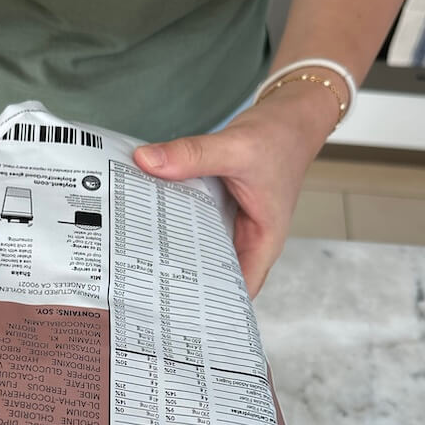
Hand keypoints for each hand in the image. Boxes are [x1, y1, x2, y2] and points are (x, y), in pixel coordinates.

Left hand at [133, 86, 334, 296]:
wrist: (290, 116)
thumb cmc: (280, 139)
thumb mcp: (236, 148)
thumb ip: (192, 155)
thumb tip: (147, 161)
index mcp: (262, 242)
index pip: (236, 290)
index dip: (210, 305)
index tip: (174, 308)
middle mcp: (245, 240)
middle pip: (211, 274)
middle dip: (180, 280)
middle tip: (141, 284)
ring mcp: (230, 226)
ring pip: (198, 248)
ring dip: (172, 250)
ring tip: (135, 259)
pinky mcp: (217, 209)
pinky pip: (191, 222)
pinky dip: (172, 222)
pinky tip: (146, 222)